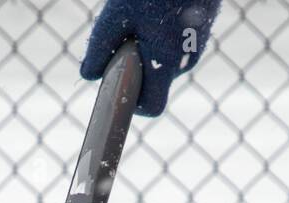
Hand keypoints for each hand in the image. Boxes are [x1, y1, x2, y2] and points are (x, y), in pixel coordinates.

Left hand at [80, 0, 222, 116]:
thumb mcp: (117, 15)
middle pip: (156, 83)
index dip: (134, 103)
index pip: (152, 106)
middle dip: (138, 68)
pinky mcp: (200, 32)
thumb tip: (88, 75)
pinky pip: (175, 46)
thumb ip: (100, 48)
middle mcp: (186, 60)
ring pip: (164, 62)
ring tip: (142, 17)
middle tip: (126, 36)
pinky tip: (155, 11)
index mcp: (167, 61)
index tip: (120, 84)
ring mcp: (196, 46)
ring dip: (149, 49)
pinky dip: (162, 37)